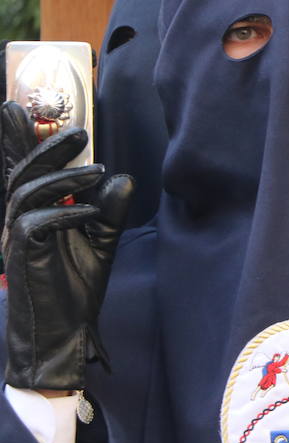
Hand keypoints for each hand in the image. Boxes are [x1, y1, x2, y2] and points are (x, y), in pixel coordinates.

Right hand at [1, 103, 132, 389]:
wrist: (64, 334)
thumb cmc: (75, 290)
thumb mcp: (101, 243)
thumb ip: (109, 211)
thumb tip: (122, 177)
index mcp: (31, 214)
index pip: (20, 171)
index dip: (15, 140)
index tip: (13, 107)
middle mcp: (16, 221)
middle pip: (21, 173)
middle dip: (46, 146)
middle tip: (79, 132)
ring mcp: (15, 238)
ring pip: (27, 192)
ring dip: (65, 177)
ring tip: (99, 169)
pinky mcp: (21, 256)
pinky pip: (36, 223)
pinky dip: (66, 213)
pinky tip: (92, 212)